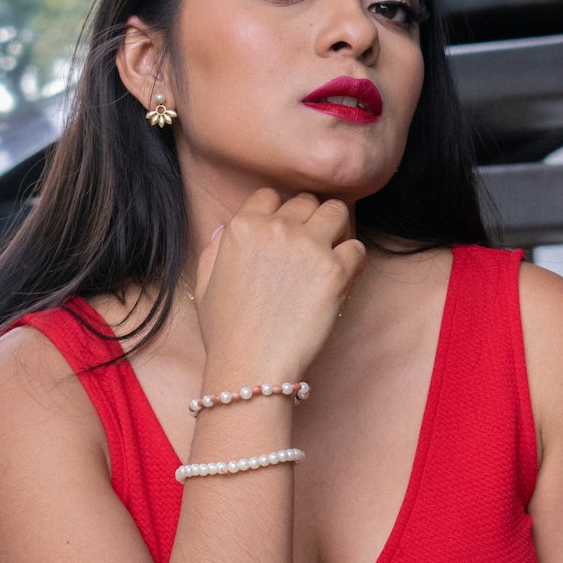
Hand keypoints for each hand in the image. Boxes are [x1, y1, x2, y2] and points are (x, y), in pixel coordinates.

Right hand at [193, 188, 365, 381]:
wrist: (251, 365)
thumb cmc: (227, 332)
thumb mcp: (206, 283)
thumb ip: (216, 248)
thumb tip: (227, 229)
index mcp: (243, 227)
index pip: (270, 196)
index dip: (279, 214)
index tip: (285, 234)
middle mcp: (276, 228)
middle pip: (307, 202)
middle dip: (311, 220)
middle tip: (313, 247)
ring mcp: (308, 246)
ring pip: (338, 212)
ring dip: (337, 230)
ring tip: (333, 254)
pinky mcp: (335, 270)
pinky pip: (357, 248)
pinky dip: (354, 261)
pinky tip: (344, 278)